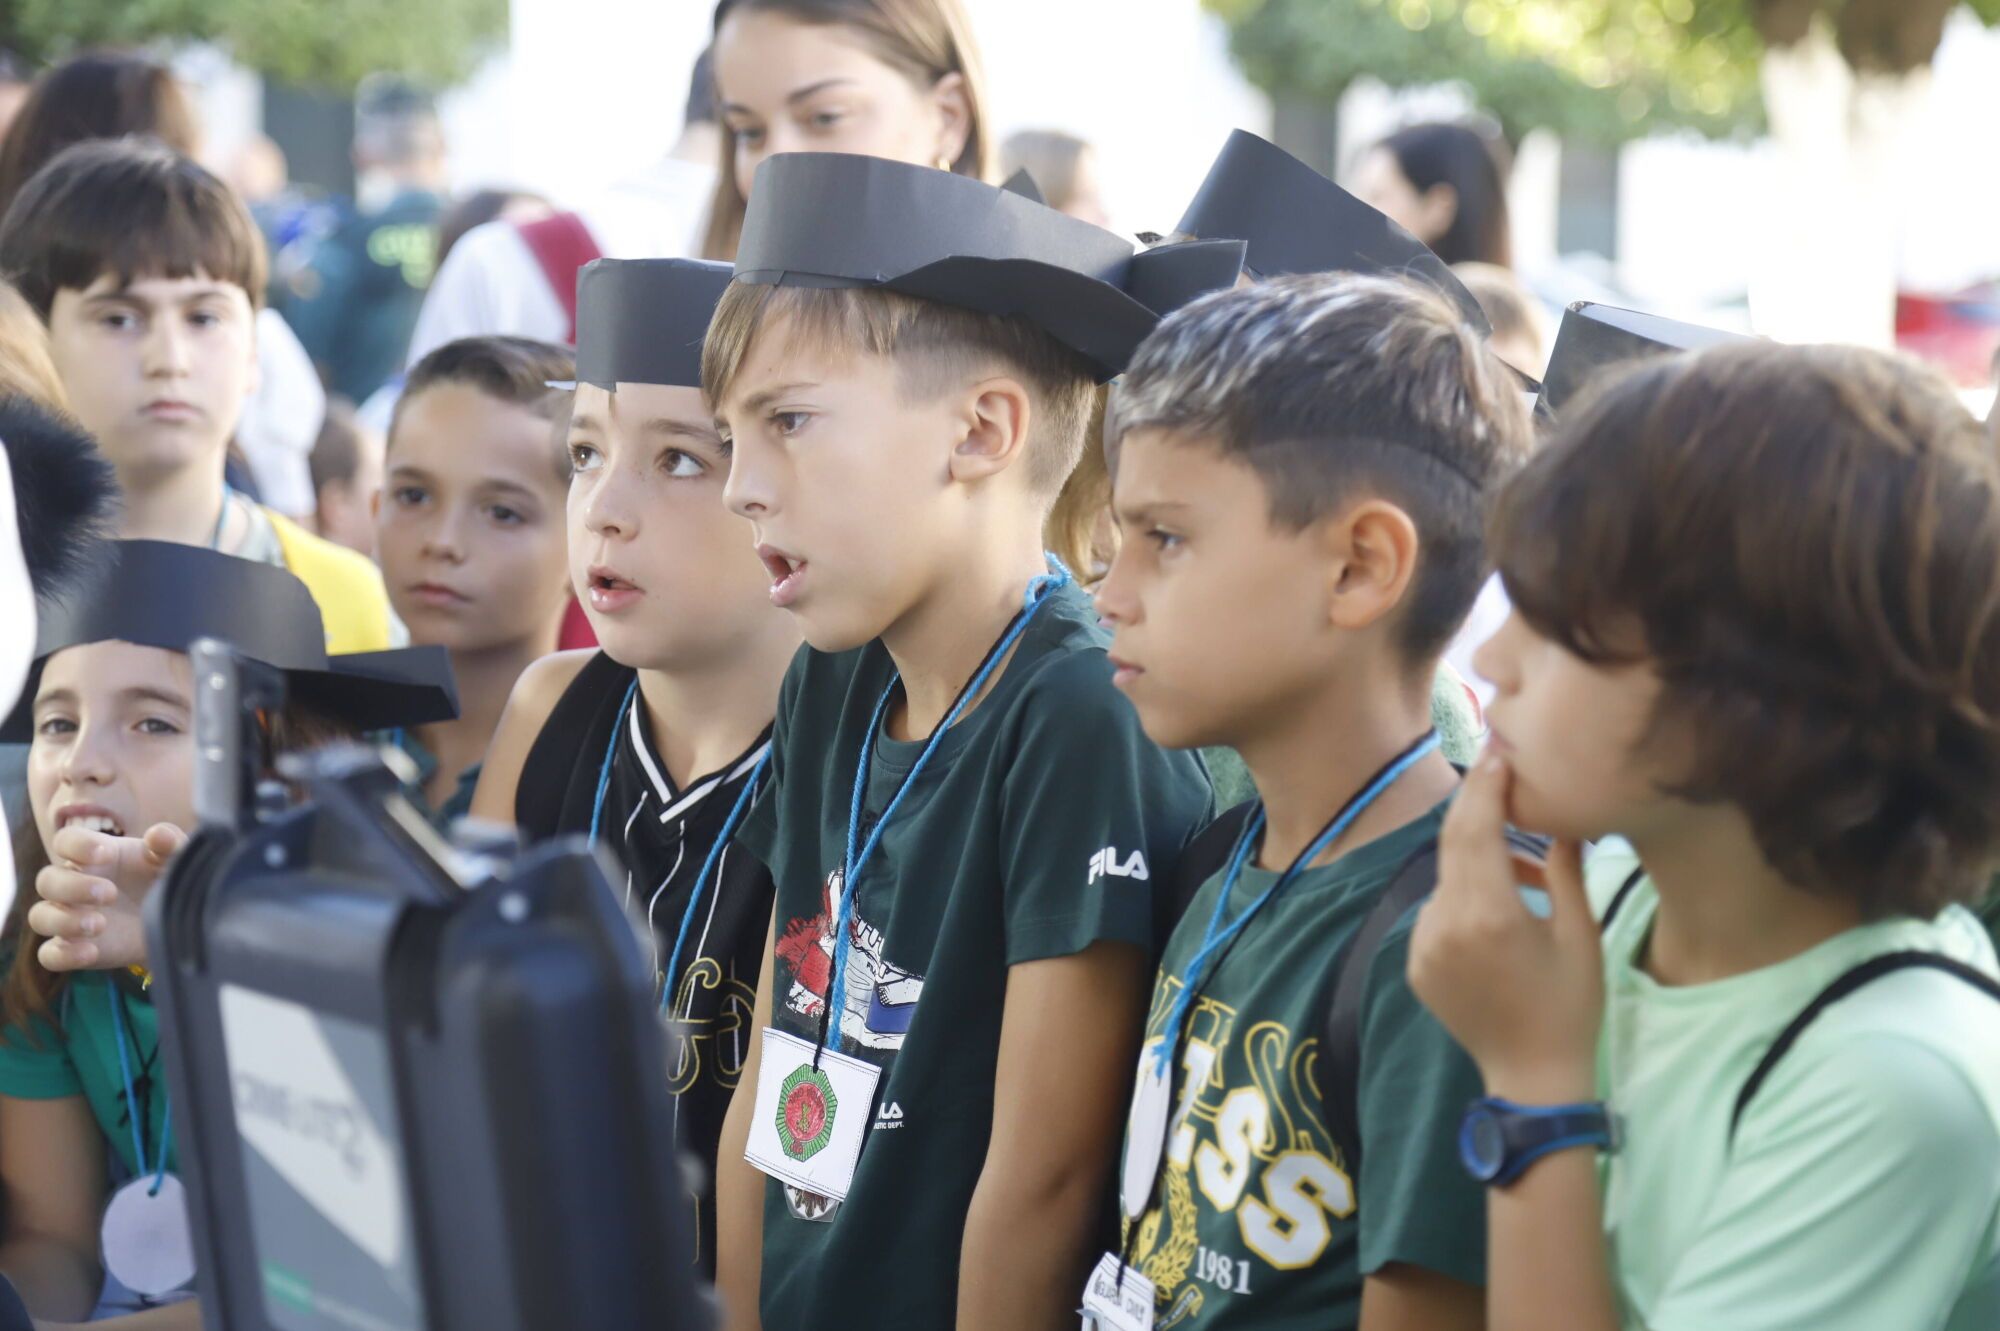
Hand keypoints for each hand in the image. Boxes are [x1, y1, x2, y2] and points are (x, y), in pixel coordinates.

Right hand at [28, 823, 186, 972]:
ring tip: (100, 925)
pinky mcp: (74, 949)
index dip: (77, 845)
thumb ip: (171, 843)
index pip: (66, 840)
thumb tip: (158, 835)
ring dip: (62, 920)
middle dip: (72, 886)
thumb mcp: (177, 860)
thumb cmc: (170, 881)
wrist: (179, 924)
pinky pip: (49, 954)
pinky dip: (63, 955)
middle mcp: (76, 884)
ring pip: (40, 916)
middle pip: (47, 880)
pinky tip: (91, 952)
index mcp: (97, 855)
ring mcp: (71, 918)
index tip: (106, 855)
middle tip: (110, 894)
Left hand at [1408, 752, 1602, 1101]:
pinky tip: (1500, 908)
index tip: (1500, 754)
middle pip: (1452, 844)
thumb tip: (1565, 814)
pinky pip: (1437, 910)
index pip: (1476, 830)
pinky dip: (1464, 896)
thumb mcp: (1580, 934)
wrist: (1531, 1077)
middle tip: (1499, 772)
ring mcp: (1422, 945)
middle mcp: (1444, 925)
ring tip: (1524, 867)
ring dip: (1477, 859)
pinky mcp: (1414, 963)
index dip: (1485, 788)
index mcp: (1488, 915)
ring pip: (1446, 877)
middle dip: (1474, 805)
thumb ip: (1565, 868)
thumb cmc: (1569, 1005)